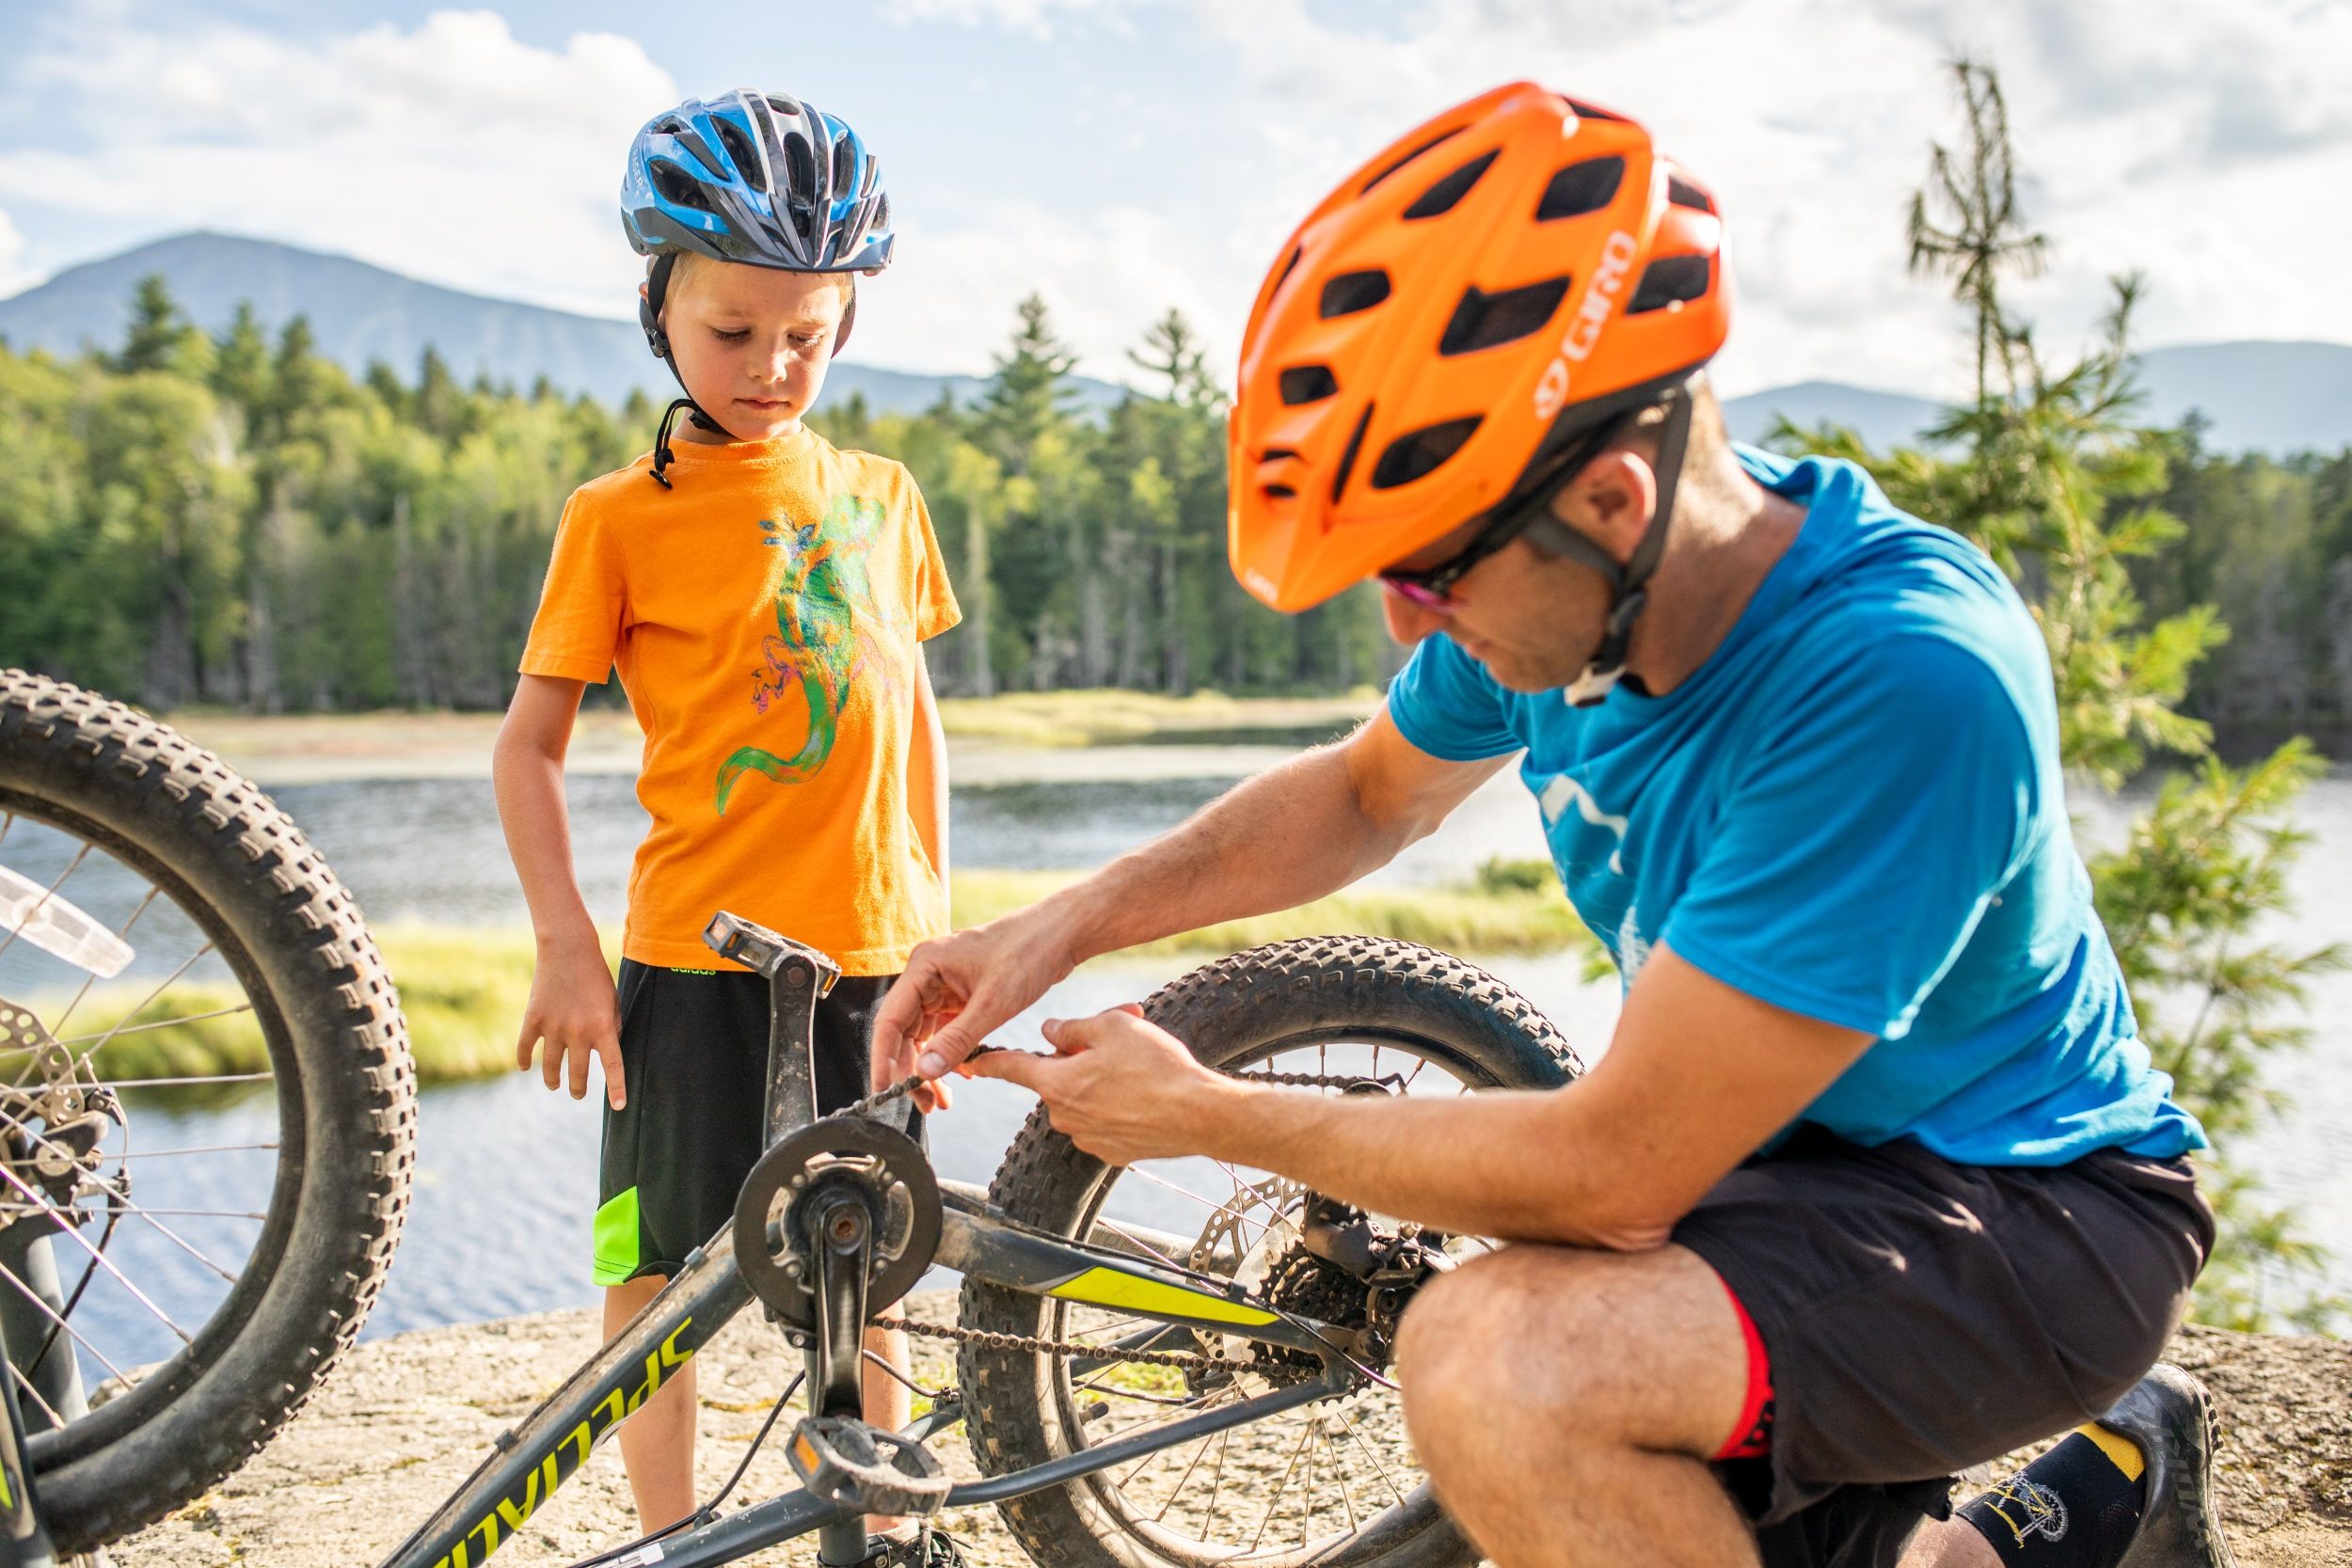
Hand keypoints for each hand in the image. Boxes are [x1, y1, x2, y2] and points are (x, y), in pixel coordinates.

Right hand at [515, 935, 624, 1109]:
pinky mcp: (533, 1019)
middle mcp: (578, 1032)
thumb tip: (606, 1051)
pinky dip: (523, 1060)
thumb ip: (610, 1027)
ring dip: (554, 1080)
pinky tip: (525, 1067)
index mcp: (603, 1027)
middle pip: (579, 1073)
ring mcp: (553, 1027)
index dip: (616, 1088)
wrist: (569, 949)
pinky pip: (525, 1048)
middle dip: (579, 1088)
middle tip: (579, 1094)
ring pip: (551, 1067)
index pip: (613, 1066)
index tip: (618, 1106)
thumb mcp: (613, 1002)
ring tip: (556, 1086)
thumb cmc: (596, 976)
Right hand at [873, 907, 1080, 1108]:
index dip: (884, 1058)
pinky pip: (946, 1031)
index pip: (890, 1019)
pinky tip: (963, 1073)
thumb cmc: (1028, 952)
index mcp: (924, 966)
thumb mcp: (993, 1004)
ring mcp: (944, 985)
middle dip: (913, 1070)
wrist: (1059, 934)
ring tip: (943, 1099)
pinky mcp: (961, 995)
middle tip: (926, 1103)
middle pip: (904, 1032)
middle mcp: (928, 975)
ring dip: (932, 1067)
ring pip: (924, 1036)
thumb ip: (957, 1040)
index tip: (884, 1090)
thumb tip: (924, 1073)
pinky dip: (951, 1053)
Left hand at [968, 1005, 1239, 1165]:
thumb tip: (1050, 1033)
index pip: (1012, 1067)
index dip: (988, 1060)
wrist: (1199, 1114)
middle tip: (1118, 1036)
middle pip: (1058, 1078)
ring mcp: (1089, 1138)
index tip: (969, 1060)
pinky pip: (1103, 1120)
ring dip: (1101, 1080)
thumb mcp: (1112, 1028)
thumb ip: (1072, 1029)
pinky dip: (1117, 1105)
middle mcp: (1065, 1115)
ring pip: (1083, 1099)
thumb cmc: (1156, 1067)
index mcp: (1057, 1083)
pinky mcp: (1113, 1152)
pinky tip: (1145, 1093)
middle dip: (1081, 1057)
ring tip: (1140, 1064)